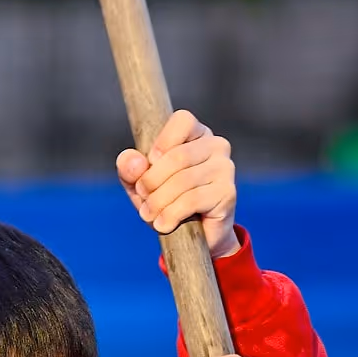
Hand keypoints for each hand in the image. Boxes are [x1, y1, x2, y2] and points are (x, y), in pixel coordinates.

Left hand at [116, 110, 238, 258]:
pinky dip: (171, 214)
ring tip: (149, 215)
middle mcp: (216, 146)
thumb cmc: (166, 201)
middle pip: (177, 157)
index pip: (182, 120)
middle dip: (152, 181)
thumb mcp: (140, 183)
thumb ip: (130, 169)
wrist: (196, 236)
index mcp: (197, 133)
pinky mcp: (227, 193)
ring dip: (158, 202)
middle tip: (143, 198)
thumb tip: (135, 163)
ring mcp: (225, 169)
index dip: (161, 143)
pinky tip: (163, 224)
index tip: (149, 165)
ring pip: (183, 181)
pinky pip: (192, 200)